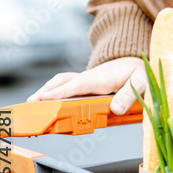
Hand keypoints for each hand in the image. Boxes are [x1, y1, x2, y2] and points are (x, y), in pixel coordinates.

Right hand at [28, 57, 146, 114]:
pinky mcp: (84, 84)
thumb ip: (129, 94)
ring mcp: (85, 80)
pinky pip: (65, 86)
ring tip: (33, 103)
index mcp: (102, 77)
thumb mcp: (142, 81)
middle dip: (46, 91)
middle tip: (31, 104)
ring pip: (62, 83)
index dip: (61, 91)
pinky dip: (53, 91)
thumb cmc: (139, 72)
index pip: (78, 84)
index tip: (45, 98)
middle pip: (64, 82)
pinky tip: (45, 101)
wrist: (135, 63)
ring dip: (46, 91)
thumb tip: (116, 109)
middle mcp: (90, 77)